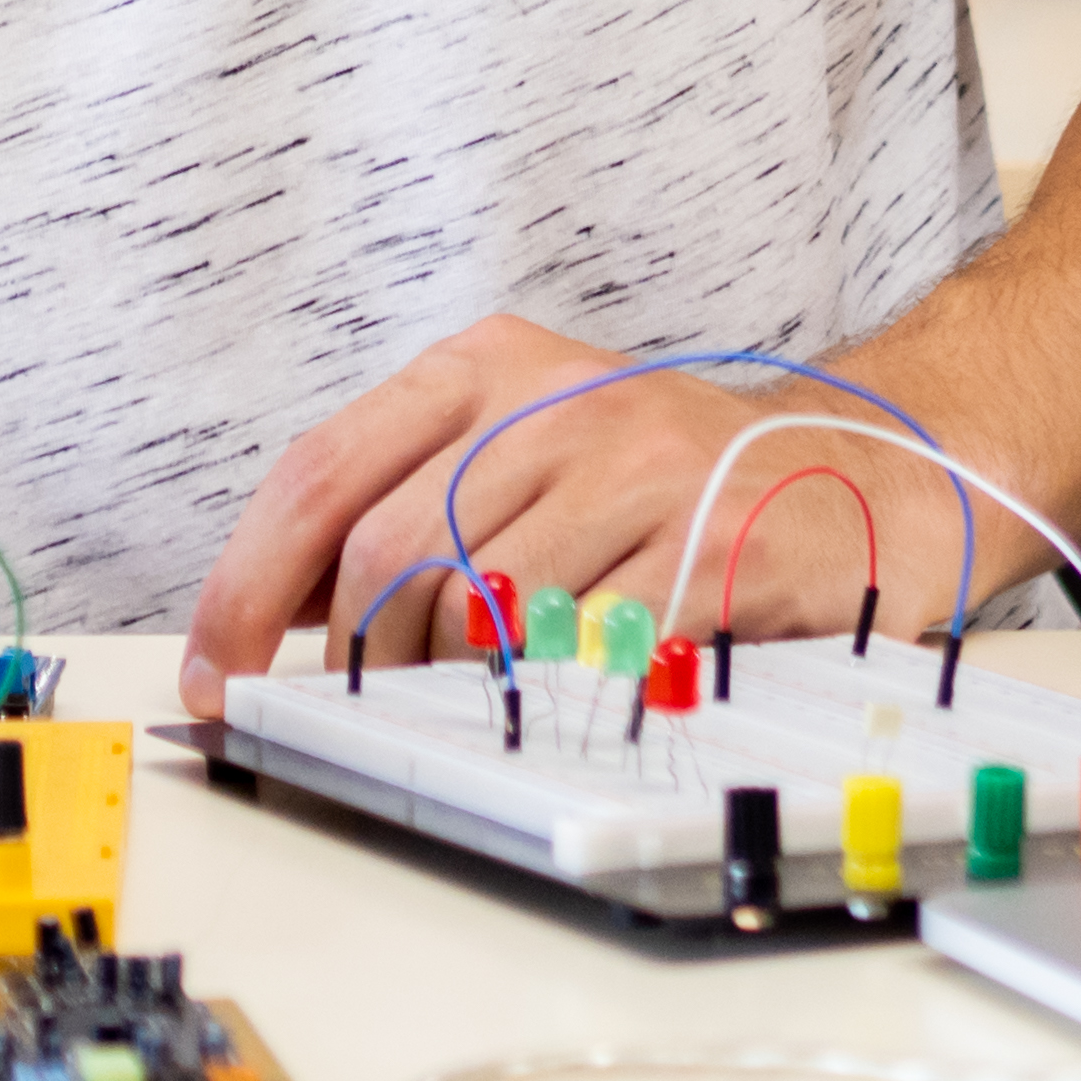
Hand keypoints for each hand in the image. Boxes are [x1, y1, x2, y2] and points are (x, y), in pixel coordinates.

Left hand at [178, 316, 978, 717]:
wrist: (865, 471)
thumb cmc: (672, 484)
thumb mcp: (533, 454)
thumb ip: (418, 508)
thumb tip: (283, 623)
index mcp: (491, 365)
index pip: (325, 467)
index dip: (248, 582)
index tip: (214, 671)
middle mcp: (558, 397)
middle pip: (390, 544)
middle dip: (349, 656)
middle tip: (347, 716)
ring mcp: (640, 464)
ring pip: (480, 603)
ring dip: (456, 681)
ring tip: (481, 695)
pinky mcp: (711, 541)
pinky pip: (586, 645)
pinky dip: (552, 692)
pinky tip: (568, 691)